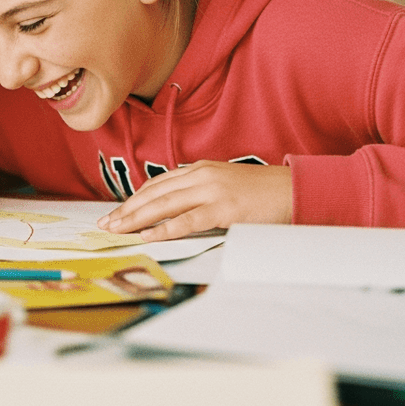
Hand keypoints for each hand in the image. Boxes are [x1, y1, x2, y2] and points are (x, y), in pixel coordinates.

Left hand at [97, 161, 292, 240]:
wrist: (298, 189)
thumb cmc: (265, 194)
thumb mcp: (227, 188)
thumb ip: (202, 195)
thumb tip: (178, 213)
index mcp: (201, 169)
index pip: (158, 184)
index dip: (134, 198)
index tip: (117, 212)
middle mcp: (202, 175)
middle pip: (154, 193)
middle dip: (127, 209)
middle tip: (106, 224)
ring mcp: (212, 190)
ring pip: (164, 204)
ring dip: (136, 218)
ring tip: (117, 230)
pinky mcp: (224, 208)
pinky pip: (187, 220)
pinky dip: (164, 229)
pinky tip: (147, 236)